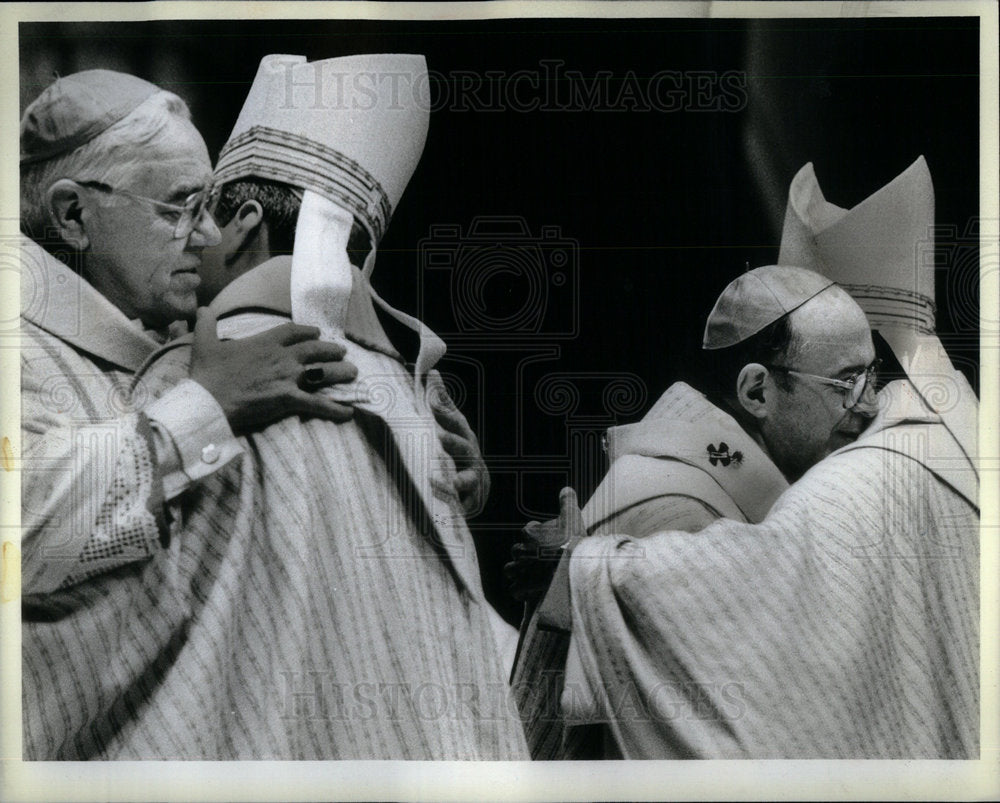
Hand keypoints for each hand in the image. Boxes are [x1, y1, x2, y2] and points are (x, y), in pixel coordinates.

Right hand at [190, 307, 357, 434]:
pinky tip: (348, 412)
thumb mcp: (203, 344)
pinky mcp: (289, 400)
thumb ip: (206, 324)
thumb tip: (201, 309)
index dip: (307, 331)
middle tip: (342, 352)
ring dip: (340, 373)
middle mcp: (282, 357)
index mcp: (264, 342)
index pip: (293, 331)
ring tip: (353, 373)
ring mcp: (288, 378)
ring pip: (323, 373)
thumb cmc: (207, 374)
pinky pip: (319, 404)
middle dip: (331, 350)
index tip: (317, 333)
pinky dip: (335, 409)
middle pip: (315, 350)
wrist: (207, 402)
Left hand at [427, 369, 489, 515]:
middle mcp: (471, 455)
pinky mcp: (469, 500)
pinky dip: (451, 502)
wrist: (475, 485)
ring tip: (440, 479)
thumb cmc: (457, 450)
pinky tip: (438, 502)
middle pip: (464, 447)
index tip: (430, 401)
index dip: (443, 410)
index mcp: (463, 435)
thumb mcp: (450, 425)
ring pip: (467, 478)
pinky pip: (462, 503)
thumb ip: (441, 401)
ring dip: (456, 478)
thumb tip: (433, 372)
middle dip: (453, 442)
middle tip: (438, 437)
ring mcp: (473, 478)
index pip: (454, 420)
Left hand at [504, 487, 584, 602]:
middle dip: (524, 555)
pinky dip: (520, 591)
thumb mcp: (572, 517)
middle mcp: (522, 551)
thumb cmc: (573, 541)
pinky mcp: (525, 586)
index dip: (537, 536)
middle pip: (516, 551)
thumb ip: (567, 502)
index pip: (528, 531)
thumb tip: (566, 489)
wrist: (575, 566)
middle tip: (538, 559)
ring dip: (517, 572)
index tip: (547, 540)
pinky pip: (514, 590)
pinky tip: (528, 591)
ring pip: (510, 570)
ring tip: (528, 575)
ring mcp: (522, 570)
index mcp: (530, 533)